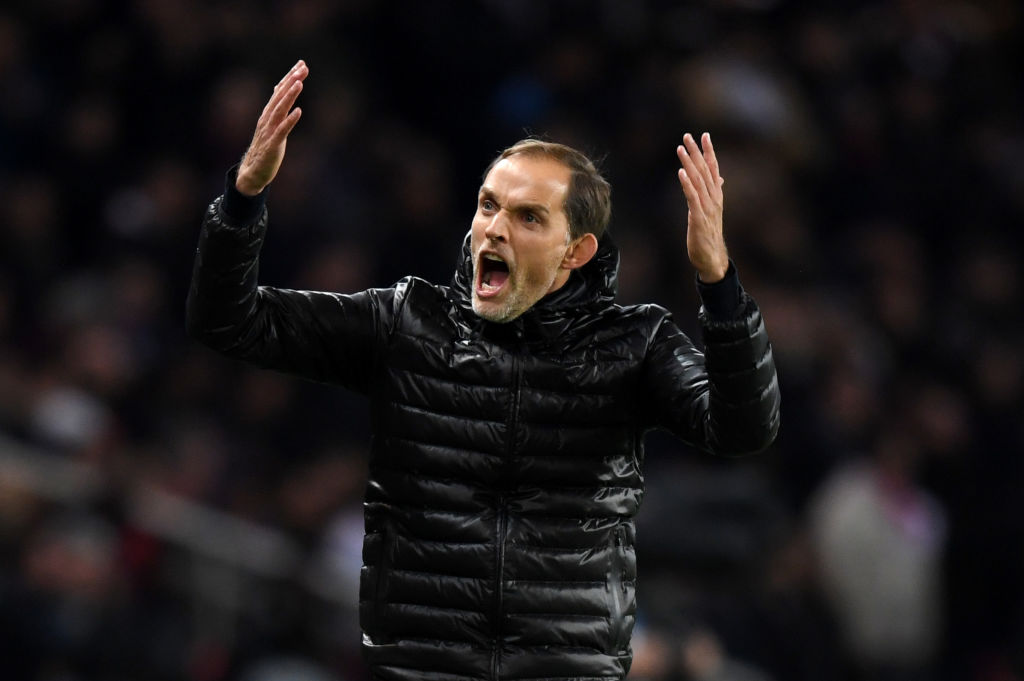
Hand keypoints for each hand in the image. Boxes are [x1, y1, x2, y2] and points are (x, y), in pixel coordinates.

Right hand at [236, 60, 308, 196]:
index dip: (290, 77)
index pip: (279, 91)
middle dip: (291, 81)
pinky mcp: (273, 145)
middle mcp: (267, 119)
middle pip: (280, 96)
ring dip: (289, 95)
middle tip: (303, 68)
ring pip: (280, 110)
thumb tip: (279, 89)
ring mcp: (269, 131)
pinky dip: (290, 120)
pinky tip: (299, 111)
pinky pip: (282, 130)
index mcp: (268, 114)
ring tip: (299, 83)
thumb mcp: (272, 125)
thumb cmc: (265, 148)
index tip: (301, 64)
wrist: (253, 172)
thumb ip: (276, 107)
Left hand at [677, 132, 727, 281]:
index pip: (713, 168)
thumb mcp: (712, 210)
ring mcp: (707, 208)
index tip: (704, 135)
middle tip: (688, 135)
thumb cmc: (709, 234)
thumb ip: (714, 192)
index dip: (709, 151)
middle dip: (696, 152)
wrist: (712, 257)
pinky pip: (692, 197)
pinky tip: (681, 172)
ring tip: (681, 148)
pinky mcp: (698, 218)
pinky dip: (687, 184)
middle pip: (705, 170)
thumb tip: (719, 178)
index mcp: (716, 195)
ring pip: (698, 181)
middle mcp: (713, 198)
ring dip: (689, 163)